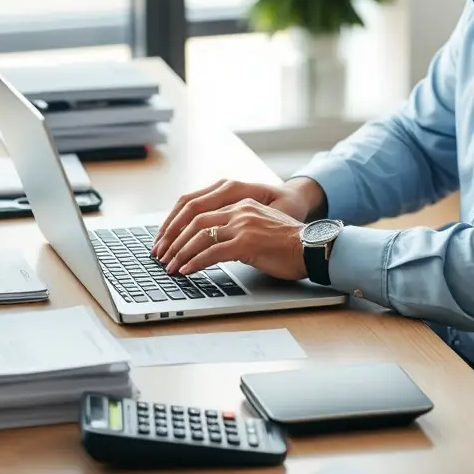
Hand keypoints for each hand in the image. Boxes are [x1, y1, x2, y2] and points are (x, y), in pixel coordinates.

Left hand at [157, 199, 306, 280]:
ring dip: (180, 252)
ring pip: (200, 235)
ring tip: (169, 266)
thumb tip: (213, 242)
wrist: (313, 247)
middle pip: (195, 220)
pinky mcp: (247, 243)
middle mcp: (240, 210)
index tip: (166, 239)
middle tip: (161, 254)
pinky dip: (195, 262)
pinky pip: (212, 252)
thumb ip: (239, 227)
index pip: (200, 208)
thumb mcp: (260, 226)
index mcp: (242, 203)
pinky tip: (186, 270)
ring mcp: (243, 225)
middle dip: (173, 239)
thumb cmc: (289, 244)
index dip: (178, 223)